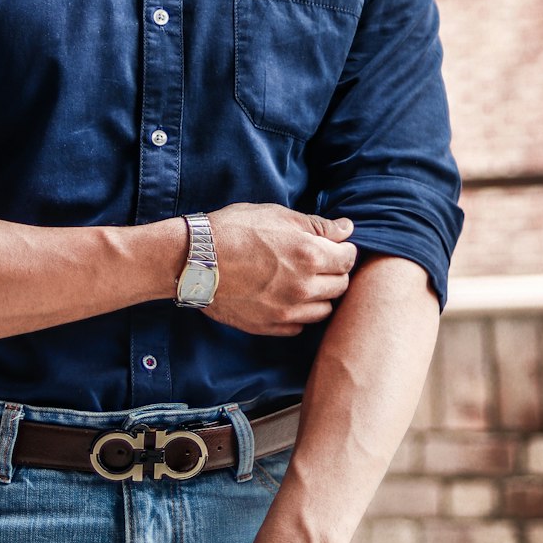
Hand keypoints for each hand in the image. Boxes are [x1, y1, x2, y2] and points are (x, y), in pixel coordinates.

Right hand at [205, 203, 355, 335]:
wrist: (193, 260)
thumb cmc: (232, 230)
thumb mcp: (276, 215)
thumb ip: (316, 225)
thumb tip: (346, 229)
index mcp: (309, 255)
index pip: (348, 259)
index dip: (344, 250)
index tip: (334, 247)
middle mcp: (303, 287)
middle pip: (341, 286)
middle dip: (334, 273)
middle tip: (318, 263)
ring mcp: (286, 311)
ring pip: (324, 310)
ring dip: (319, 296)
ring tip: (301, 282)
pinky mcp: (269, 327)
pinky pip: (299, 326)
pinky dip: (298, 314)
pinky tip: (285, 299)